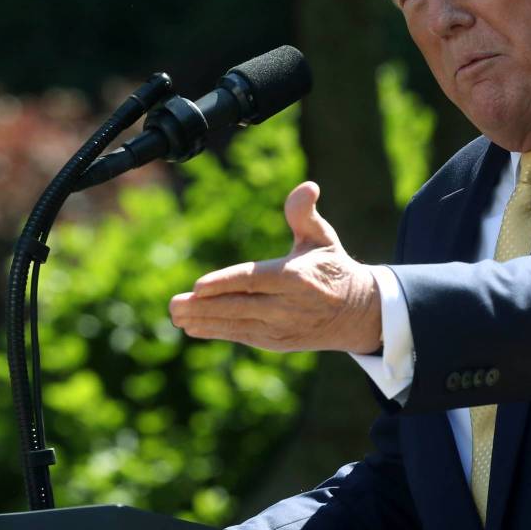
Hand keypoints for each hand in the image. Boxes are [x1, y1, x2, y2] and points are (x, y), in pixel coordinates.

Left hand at [168, 181, 381, 352]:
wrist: (357, 313)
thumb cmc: (332, 267)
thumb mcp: (322, 238)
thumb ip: (305, 214)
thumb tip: (307, 187)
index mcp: (297, 278)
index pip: (254, 280)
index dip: (225, 283)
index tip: (198, 286)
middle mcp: (288, 306)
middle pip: (239, 306)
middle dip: (204, 307)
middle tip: (173, 304)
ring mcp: (282, 327)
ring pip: (236, 324)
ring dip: (204, 320)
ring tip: (177, 315)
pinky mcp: (277, 342)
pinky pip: (241, 335)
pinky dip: (216, 331)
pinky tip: (193, 326)